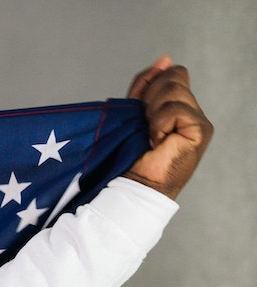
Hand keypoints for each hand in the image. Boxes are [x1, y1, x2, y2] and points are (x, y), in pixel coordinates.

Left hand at [123, 56, 212, 199]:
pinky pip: (175, 110)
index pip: (171, 74)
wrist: (135, 183)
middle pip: (173, 78)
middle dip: (150, 99)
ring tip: (150, 134)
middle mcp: (192, 111)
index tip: (139, 110)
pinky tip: (157, 140)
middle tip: (144, 126)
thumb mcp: (134, 110)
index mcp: (178, 105)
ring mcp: (198, 120)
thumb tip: (165, 59)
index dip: (150, 86)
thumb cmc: (130, 153)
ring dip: (153, 112)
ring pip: (173, 91)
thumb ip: (147, 84)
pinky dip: (159, 123)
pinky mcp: (200, 130)